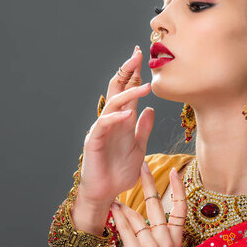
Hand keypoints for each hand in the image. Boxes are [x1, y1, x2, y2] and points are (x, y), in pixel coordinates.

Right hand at [76, 46, 154, 208]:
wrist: (106, 192)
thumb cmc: (120, 172)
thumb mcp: (139, 147)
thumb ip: (144, 129)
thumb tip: (151, 109)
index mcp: (122, 120)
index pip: (128, 91)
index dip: (134, 74)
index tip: (143, 56)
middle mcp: (111, 121)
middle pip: (117, 89)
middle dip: (127, 71)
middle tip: (137, 54)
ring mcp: (102, 129)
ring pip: (112, 104)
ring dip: (128, 93)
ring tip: (146, 86)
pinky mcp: (94, 141)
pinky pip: (103, 125)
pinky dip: (115, 118)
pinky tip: (128, 114)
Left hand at [105, 161, 186, 246]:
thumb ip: (153, 230)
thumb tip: (141, 204)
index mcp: (175, 240)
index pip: (181, 209)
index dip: (179, 189)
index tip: (176, 171)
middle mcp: (167, 242)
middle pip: (157, 204)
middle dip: (148, 182)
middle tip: (142, 165)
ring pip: (135, 216)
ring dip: (122, 208)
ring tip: (113, 204)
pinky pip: (125, 227)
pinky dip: (117, 217)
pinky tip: (112, 208)